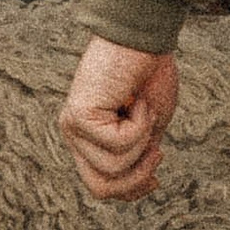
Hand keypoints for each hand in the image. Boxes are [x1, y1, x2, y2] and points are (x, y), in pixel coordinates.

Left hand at [59, 38, 179, 201]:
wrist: (144, 39)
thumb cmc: (148, 75)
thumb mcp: (149, 127)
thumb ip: (139, 156)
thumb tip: (143, 184)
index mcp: (88, 140)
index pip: (102, 186)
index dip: (132, 190)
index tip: (156, 177)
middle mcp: (74, 135)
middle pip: (101, 188)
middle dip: (137, 178)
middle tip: (156, 150)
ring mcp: (73, 126)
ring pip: (112, 169)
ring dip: (142, 143)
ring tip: (142, 111)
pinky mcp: (78, 115)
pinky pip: (117, 144)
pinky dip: (139, 125)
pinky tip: (135, 100)